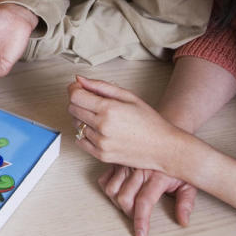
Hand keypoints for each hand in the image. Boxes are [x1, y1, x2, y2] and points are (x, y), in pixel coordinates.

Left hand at [67, 76, 184, 173]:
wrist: (163, 148)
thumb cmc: (149, 121)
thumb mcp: (128, 96)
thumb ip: (101, 86)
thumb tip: (79, 79)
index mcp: (109, 109)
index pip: (75, 96)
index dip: (74, 89)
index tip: (80, 88)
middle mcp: (102, 126)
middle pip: (72, 109)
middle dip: (79, 102)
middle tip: (93, 102)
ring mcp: (101, 143)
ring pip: (75, 125)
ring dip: (82, 118)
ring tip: (100, 117)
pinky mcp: (101, 156)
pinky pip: (80, 141)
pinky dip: (85, 134)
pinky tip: (99, 130)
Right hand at [97, 164, 197, 235]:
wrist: (171, 142)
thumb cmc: (179, 165)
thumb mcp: (188, 183)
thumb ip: (186, 203)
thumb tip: (183, 221)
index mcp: (156, 175)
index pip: (144, 202)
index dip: (141, 221)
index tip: (140, 235)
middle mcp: (138, 169)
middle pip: (124, 198)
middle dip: (129, 213)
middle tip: (137, 216)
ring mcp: (126, 164)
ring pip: (111, 189)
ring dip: (117, 202)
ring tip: (129, 204)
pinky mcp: (118, 162)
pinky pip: (104, 179)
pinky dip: (108, 188)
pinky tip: (120, 191)